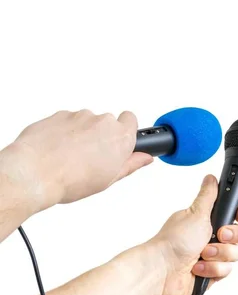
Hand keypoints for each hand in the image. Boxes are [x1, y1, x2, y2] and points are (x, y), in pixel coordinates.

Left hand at [0, 109, 151, 211]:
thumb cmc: (70, 179)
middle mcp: (103, 122)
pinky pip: (67, 121)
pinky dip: (64, 132)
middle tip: (92, 157)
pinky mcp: (59, 114)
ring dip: (82, 134)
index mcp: (120, 137)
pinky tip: (57, 149)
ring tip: (70, 156)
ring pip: (86, 122)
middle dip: (101, 135)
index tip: (118, 142)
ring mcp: (80, 116)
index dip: (126, 130)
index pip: (131, 120)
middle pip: (108, 122)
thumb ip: (131, 164)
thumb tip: (145, 158)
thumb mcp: (109, 179)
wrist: (35, 173)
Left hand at [150, 175, 237, 294]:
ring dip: (218, 254)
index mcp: (208, 220)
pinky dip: (212, 269)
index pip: (234, 214)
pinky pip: (226, 270)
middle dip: (230, 236)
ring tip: (202, 253)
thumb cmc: (174, 241)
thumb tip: (211, 178)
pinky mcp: (212, 272)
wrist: (163, 271)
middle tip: (218, 235)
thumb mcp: (196, 213)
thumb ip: (209, 195)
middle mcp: (211, 236)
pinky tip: (198, 267)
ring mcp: (212, 255)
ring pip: (235, 254)